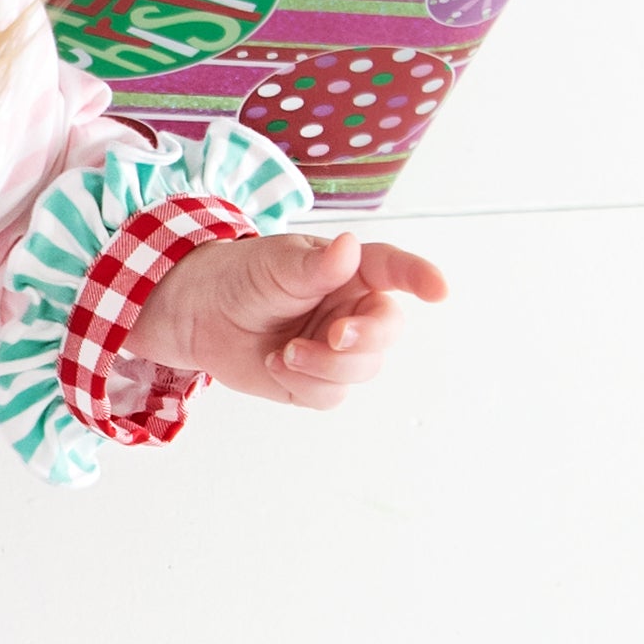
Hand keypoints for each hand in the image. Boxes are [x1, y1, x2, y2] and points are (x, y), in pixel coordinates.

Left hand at [128, 230, 447, 411]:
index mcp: (354, 271)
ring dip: (325, 366)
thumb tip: (348, 248)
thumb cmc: (245, 276)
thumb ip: (316, 265)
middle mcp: (354, 309)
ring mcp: (339, 348)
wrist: (203, 315)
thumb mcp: (277, 264)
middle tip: (332, 336)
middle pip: (388, 332)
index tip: (440, 290)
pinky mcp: (318, 380)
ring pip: (361, 370)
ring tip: (285, 351)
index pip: (395, 270)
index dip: (420, 278)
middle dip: (364, 339)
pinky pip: (330, 395)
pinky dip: (304, 384)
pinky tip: (277, 364)